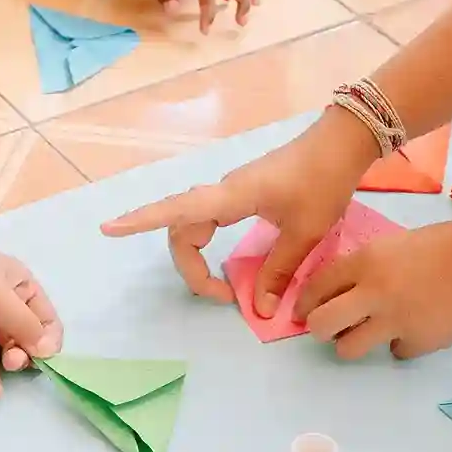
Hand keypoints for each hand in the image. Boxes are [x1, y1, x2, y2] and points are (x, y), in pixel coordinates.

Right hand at [101, 109, 376, 309]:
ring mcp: (232, 191)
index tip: (110, 229)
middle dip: (189, 267)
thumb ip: (278, 271)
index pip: (177, 211)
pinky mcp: (243, 192)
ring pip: (194, 225)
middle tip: (222, 297)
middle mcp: (224, 191)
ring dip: (197, 257)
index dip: (140, 220)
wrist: (341, 144)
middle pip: (182, 229)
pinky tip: (219, 260)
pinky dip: (206, 243)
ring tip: (223, 288)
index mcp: (232, 197)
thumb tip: (256, 308)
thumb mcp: (306, 233)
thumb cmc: (323, 182)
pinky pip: (209, 219)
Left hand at [297, 214, 451, 359]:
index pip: (316, 286)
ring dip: (355, 343)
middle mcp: (373, 293)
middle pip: (321, 325)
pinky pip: (395, 351)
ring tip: (371, 333)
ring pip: (348, 349)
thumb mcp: (400, 243)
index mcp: (367, 261)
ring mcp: (394, 321)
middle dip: (320, 329)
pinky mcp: (418, 343)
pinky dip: (402, 344)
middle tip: (332, 327)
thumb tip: (350, 289)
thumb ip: (371, 266)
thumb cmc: (451, 244)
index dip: (305, 303)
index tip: (304, 311)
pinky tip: (417, 328)